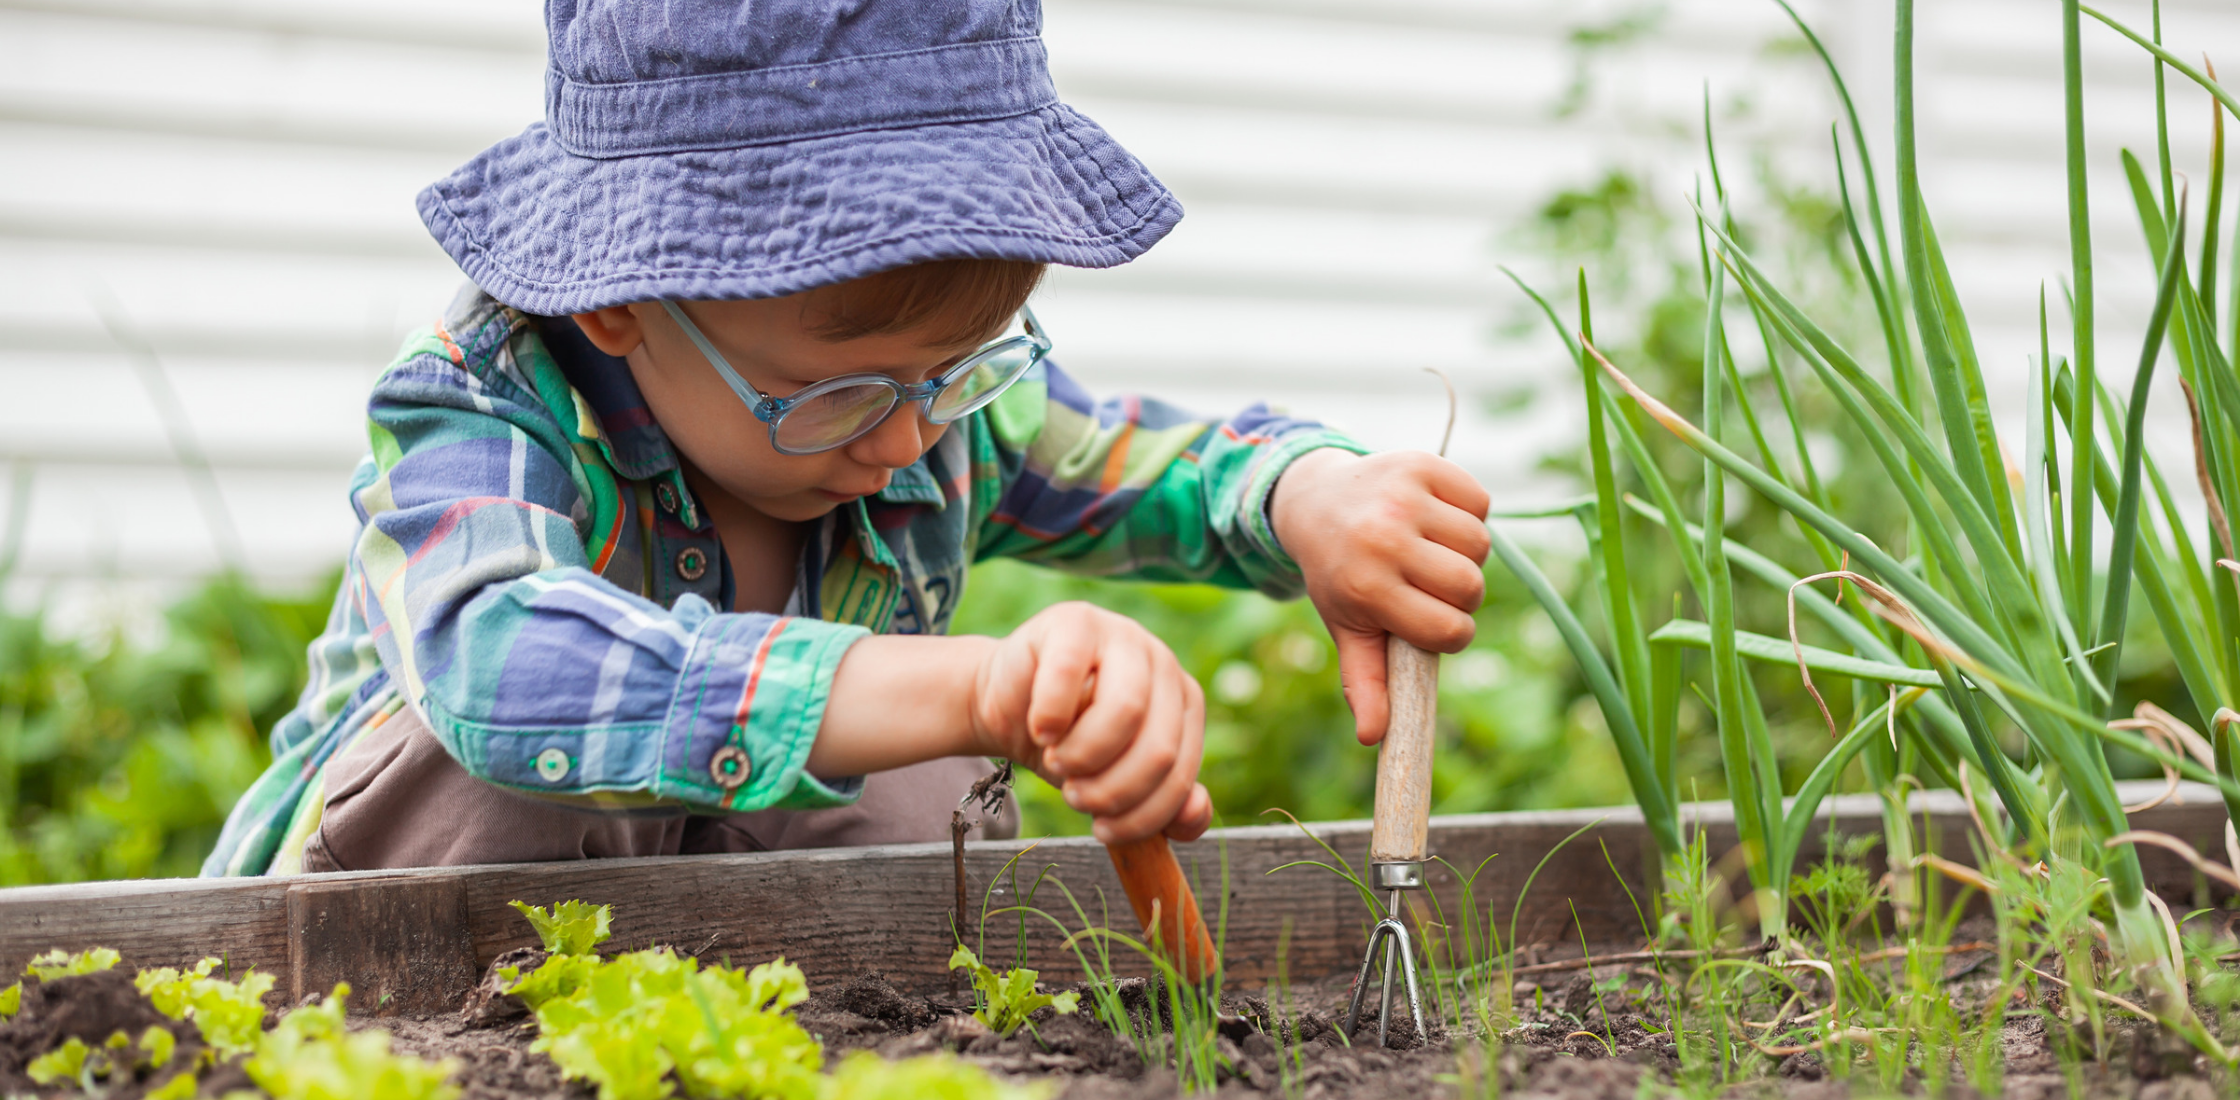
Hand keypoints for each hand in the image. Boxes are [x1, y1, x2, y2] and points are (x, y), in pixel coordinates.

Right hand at [971, 602, 1212, 844]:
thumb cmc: (1068, 744)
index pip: (1181, 774)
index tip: (1103, 830)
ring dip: (1084, 755)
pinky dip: (1050, 716)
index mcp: (1184, 703)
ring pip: (1127, 710)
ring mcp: (1123, 635)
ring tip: (1057, 760)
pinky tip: (1040, 728)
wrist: (1009, 703)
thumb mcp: (1117, 781)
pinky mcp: (1076, 621)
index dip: (1143, 815)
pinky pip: (1069, 675)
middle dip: (1113, 790)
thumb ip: (1163, 806)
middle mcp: (1163, 664)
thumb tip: (1194, 813)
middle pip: (1159, 748)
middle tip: (1076, 796)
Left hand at [1269, 448, 1490, 744]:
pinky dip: (1467, 512)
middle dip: (1460, 593)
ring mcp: (1401, 498)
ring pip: (1480, 544)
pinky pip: (1480, 501)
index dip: (1450, 633)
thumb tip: (1375, 738)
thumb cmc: (1340, 574)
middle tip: (1429, 583)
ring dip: (1465, 552)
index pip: (1450, 630)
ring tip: (1430, 549)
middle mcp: (1383, 540)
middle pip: (1471, 587)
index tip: (1431, 622)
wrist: (1314, 501)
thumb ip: (1365, 683)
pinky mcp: (1420, 464)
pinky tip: (1435, 517)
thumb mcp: (1347, 627)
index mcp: (1367, 589)